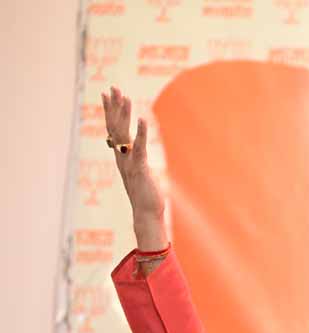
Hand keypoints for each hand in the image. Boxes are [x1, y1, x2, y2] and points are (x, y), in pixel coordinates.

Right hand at [102, 86, 167, 250]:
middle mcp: (122, 157)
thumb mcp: (138, 173)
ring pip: (124, 134)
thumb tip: (134, 152)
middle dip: (114, 106)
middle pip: (115, 127)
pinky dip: (142, 133)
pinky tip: (143, 118)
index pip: (112, 129)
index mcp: (121, 157)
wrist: (146, 214)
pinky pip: (140, 148)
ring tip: (125, 97)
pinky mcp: (140, 168)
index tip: (107, 94)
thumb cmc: (145, 195)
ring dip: (125, 115)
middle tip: (112, 87)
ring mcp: (129, 162)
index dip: (109, 111)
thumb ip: (135, 161)